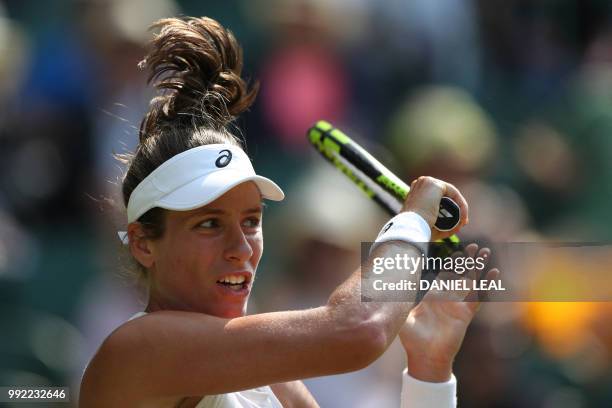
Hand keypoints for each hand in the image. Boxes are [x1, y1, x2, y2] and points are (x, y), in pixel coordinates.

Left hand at [398, 243, 498, 381]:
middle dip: (467, 259)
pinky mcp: (465, 314)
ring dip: (478, 267)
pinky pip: (478, 298)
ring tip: (485, 253)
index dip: (449, 260)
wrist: (424, 356)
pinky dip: (485, 286)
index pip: (442, 272)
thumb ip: (398, 297)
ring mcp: (457, 304)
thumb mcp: (402, 312)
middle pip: (459, 274)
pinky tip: (493, 274)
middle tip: (474, 245)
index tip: (454, 246)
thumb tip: (386, 279)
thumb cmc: (411, 336)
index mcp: (431, 293)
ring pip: (470, 282)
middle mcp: (445, 296)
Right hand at [401, 176, 468, 241]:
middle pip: (445, 195)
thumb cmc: (417, 229)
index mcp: (415, 193)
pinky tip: (463, 216)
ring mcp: (426, 182)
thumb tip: (458, 225)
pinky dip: (461, 205)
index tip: (456, 224)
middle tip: (462, 223)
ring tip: (463, 222)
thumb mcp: (429, 225)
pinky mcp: (435, 184)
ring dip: (460, 207)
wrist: (410, 227)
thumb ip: (442, 223)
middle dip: (456, 208)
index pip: (437, 197)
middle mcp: (420, 184)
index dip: (448, 209)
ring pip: (451, 193)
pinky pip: (454, 193)